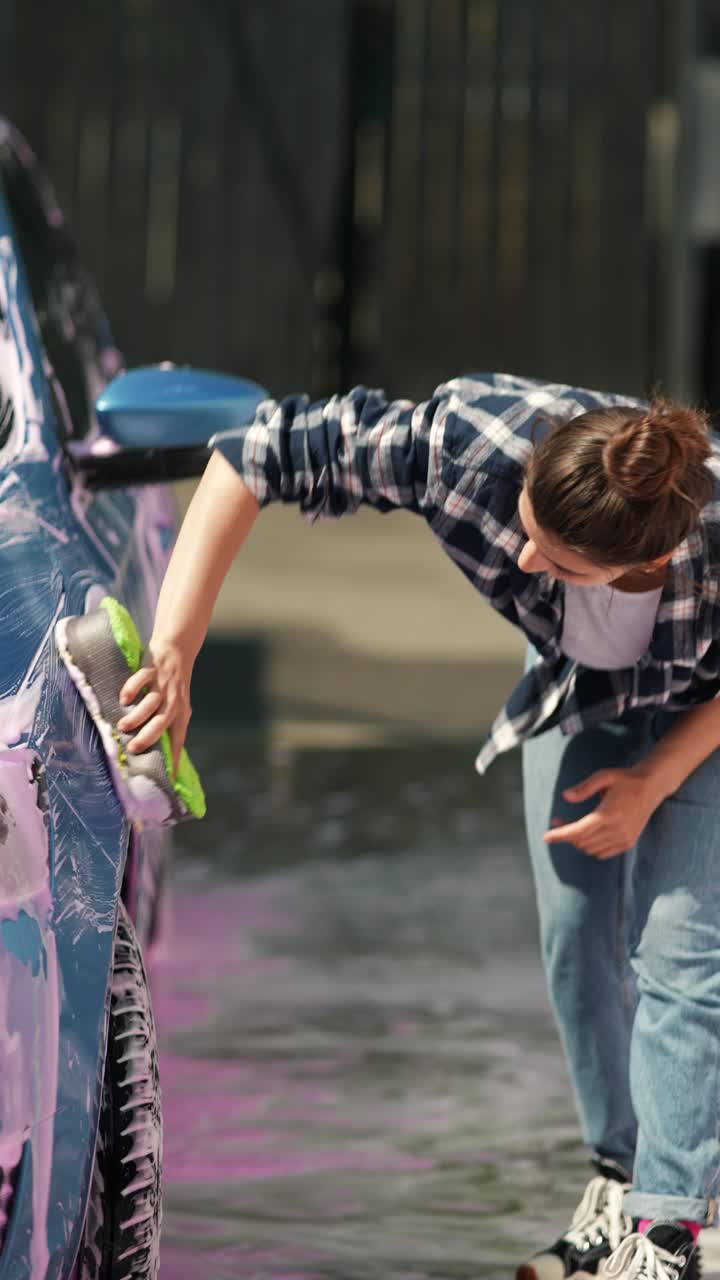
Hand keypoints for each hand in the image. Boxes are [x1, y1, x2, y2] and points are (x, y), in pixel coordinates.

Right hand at [117, 637, 192, 775]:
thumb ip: (168, 724)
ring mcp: (164, 684)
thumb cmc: (174, 683)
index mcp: (181, 713)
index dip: (174, 758)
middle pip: (163, 722)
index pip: (178, 739)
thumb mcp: (178, 704)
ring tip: (122, 726)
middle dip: (147, 737)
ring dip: (136, 716)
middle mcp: (174, 701)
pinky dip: (132, 689)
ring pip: (151, 703)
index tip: (168, 778)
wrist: (179, 648)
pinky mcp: (153, 668)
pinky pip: (142, 679)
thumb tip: (159, 752)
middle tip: (132, 748)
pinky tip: (123, 699)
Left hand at [543, 764, 662, 857]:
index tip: (546, 837)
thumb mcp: (603, 776)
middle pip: (582, 842)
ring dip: (578, 841)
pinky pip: (603, 853)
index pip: (579, 831)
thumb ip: (584, 788)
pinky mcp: (628, 843)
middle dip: (566, 834)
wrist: (652, 787)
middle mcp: (617, 830)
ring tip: (572, 826)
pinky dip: (591, 847)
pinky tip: (589, 834)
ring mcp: (624, 839)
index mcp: (609, 814)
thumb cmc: (626, 780)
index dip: (560, 835)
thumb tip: (566, 797)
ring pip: (591, 849)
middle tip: (557, 820)